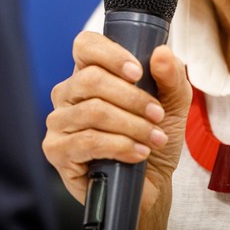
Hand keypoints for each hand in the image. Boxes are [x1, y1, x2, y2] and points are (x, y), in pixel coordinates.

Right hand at [42, 31, 190, 214]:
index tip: (138, 72)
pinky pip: (87, 141)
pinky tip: (138, 153)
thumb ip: (171, 75)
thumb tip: (161, 52)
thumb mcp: (173, 103)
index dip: (111, 54)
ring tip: (155, 138)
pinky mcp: (56, 150)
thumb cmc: (154, 137)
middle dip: (132, 98)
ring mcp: (59, 121)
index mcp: (90, 73)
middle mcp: (68, 93)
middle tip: (157, 115)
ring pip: (93, 111)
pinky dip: (120, 146)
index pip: (86, 45)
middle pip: (91, 79)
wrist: (151, 184)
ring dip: (132, 125)